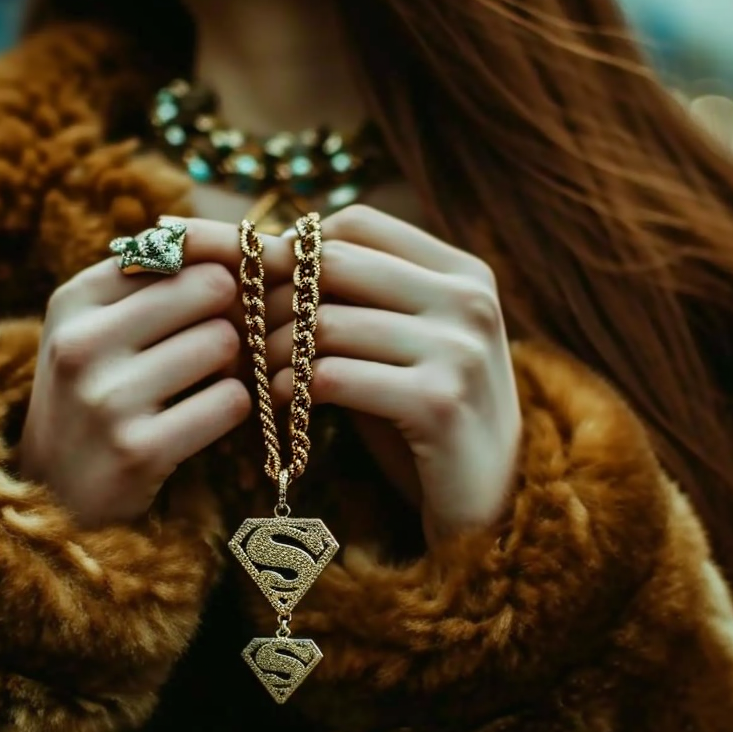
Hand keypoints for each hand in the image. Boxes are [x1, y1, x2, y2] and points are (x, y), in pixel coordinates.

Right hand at [19, 252, 252, 528]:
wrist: (54, 497)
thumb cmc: (93, 396)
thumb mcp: (95, 329)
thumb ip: (151, 281)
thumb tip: (239, 241)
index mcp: (73, 300)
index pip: (176, 247)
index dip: (214, 266)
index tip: (218, 296)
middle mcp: (81, 342)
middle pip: (211, 288)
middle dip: (228, 315)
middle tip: (213, 344)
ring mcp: (107, 397)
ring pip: (225, 343)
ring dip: (230, 366)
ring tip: (199, 385)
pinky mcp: (139, 449)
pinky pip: (230, 401)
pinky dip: (229, 409)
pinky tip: (201, 421)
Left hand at [194, 207, 520, 545]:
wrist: (490, 507)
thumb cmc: (425, 420)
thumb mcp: (401, 347)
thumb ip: (356, 302)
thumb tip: (258, 257)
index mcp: (464, 273)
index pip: (357, 224)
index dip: (295, 249)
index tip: (260, 287)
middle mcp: (468, 300)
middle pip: (334, 262)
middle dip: (273, 296)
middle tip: (242, 331)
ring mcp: (459, 349)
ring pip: (325, 322)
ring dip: (272, 350)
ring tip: (256, 374)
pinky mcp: (438, 403)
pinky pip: (333, 376)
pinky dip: (288, 388)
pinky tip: (276, 404)